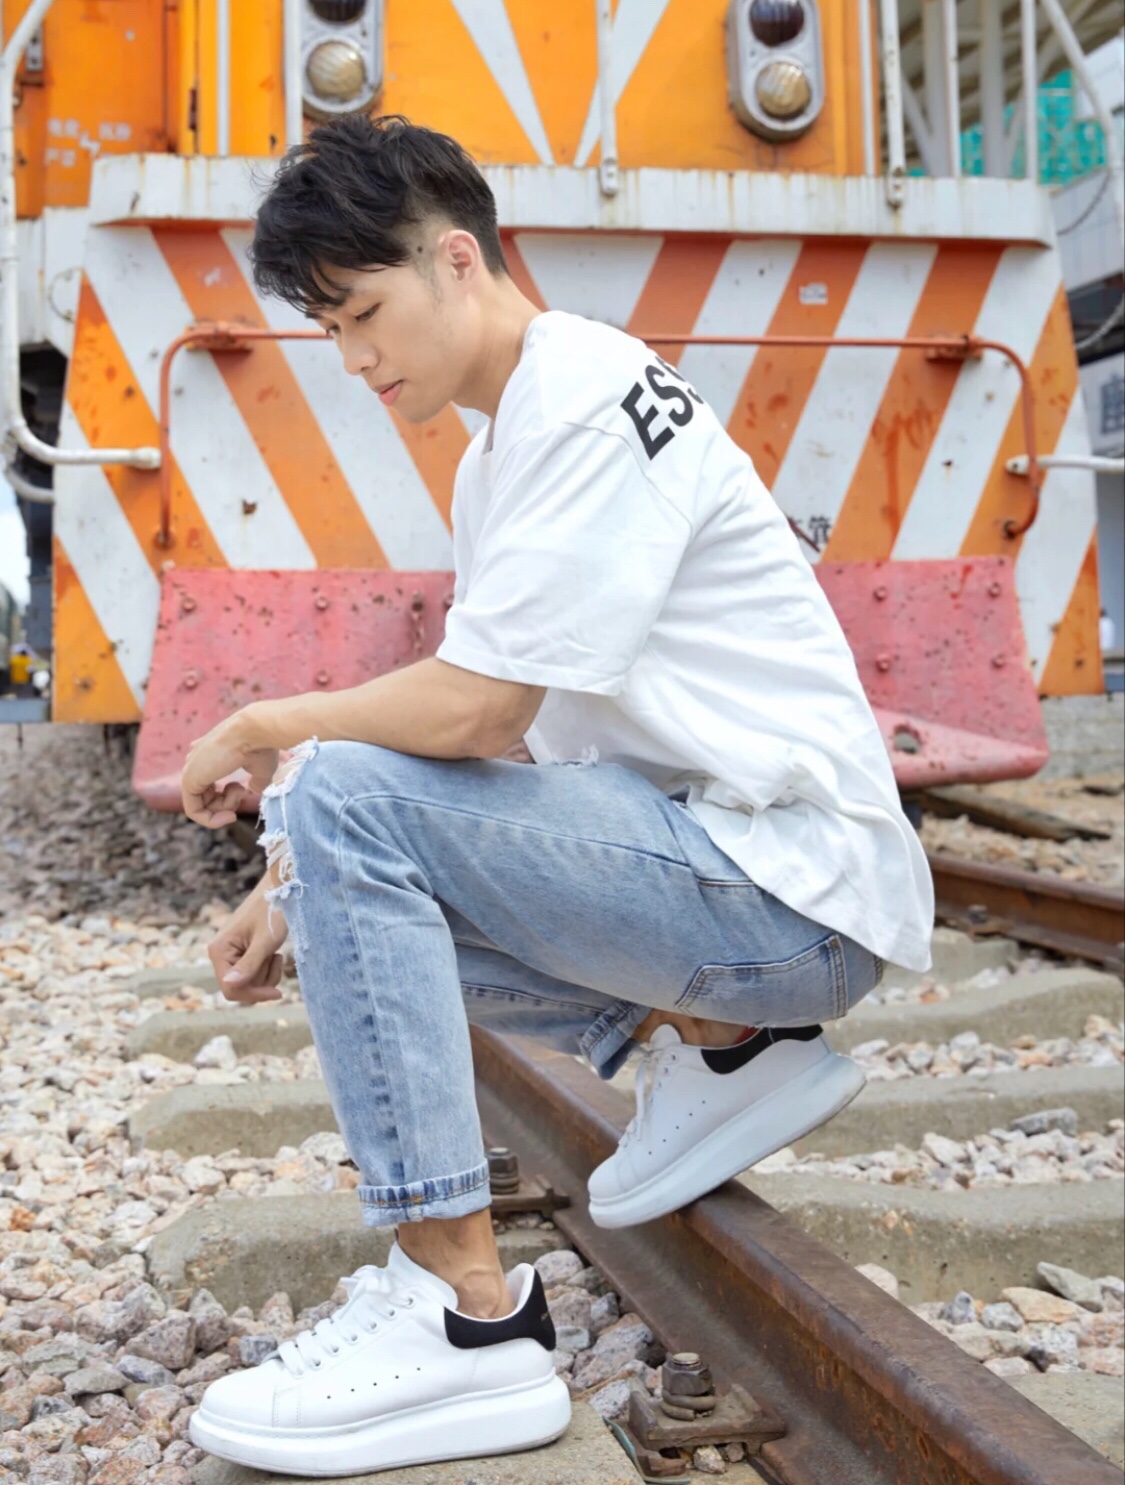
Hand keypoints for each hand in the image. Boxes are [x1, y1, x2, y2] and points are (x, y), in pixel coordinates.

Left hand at [182, 707, 278, 827]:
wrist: (255, 731)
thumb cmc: (261, 746)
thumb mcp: (260, 770)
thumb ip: (254, 783)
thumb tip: (252, 791)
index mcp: (209, 755)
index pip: (208, 783)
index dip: (228, 796)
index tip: (244, 791)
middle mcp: (197, 762)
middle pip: (206, 798)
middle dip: (227, 804)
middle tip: (242, 793)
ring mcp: (190, 771)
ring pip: (201, 806)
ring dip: (225, 809)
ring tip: (239, 792)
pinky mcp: (188, 781)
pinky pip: (194, 812)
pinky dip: (212, 820)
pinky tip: (230, 814)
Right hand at [208, 875, 288, 1003]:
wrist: (279, 890)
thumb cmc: (273, 912)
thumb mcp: (265, 941)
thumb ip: (249, 964)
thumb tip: (229, 986)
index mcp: (219, 950)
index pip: (230, 989)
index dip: (253, 994)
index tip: (278, 992)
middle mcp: (220, 954)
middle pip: (240, 988)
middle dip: (262, 980)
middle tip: (276, 959)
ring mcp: (230, 954)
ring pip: (249, 983)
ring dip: (267, 974)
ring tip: (275, 953)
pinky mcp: (241, 952)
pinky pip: (253, 973)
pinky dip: (267, 968)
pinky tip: (273, 952)